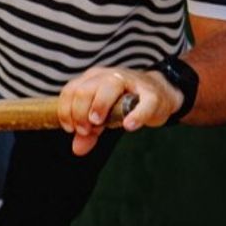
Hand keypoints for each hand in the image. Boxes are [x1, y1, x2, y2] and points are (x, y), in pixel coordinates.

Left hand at [58, 66, 182, 155]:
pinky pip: (143, 102)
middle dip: (80, 111)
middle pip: (86, 89)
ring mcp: (130, 81)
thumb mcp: (103, 117)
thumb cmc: (124, 104)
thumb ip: (89, 132)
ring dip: (99, 106)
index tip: (71, 129)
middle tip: (84, 130)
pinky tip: (129, 126)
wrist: (158, 95)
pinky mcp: (151, 93)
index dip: (66, 110)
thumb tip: (77, 150)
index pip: (71, 90)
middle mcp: (108, 76)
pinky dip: (135, 114)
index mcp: (92, 79)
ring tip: (98, 123)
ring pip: (109, 87)